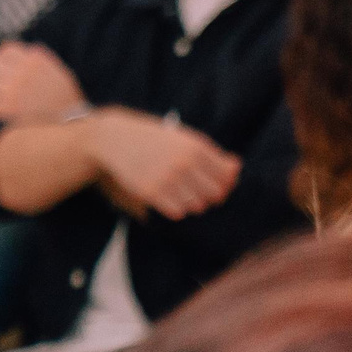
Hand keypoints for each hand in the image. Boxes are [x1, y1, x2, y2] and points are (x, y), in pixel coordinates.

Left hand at [0, 42, 85, 124]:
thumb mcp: (61, 74)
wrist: (72, 126)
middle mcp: (22, 74)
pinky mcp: (5, 110)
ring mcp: (12, 92)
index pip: (7, 50)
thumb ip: (45, 59)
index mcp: (35, 63)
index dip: (0, 57)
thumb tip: (31, 47)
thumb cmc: (68, 101)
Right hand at [84, 110, 239, 219]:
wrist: (115, 139)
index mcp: (196, 147)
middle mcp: (184, 163)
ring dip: (194, 203)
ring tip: (183, 192)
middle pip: (216, 193)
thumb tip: (236, 167)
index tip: (219, 183)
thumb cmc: (155, 139)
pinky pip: (178, 212)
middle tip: (201, 191)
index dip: (227, 183)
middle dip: (213, 195)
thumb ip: (212, 154)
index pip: (227, 176)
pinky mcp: (151, 192)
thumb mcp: (185, 139)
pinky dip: (178, 209)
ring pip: (198, 205)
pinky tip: (170, 198)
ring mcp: (167, 179)